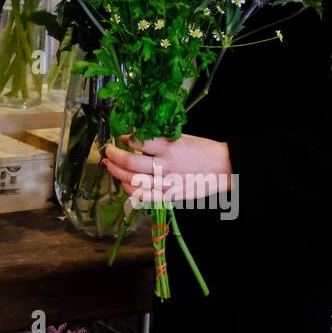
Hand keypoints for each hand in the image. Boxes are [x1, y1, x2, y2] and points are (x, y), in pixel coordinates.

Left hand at [103, 133, 231, 206]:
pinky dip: (130, 190)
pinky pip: (144, 196)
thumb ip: (158, 139)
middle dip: (114, 155)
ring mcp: (167, 183)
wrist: (223, 167)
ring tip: (110, 165)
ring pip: (133, 180)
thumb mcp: (180, 137)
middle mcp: (165, 165)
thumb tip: (135, 136)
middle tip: (108, 150)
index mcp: (169, 147)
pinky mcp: (170, 196)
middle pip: (130, 162)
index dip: (125, 138)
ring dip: (117, 172)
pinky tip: (124, 183)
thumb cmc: (202, 149)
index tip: (120, 136)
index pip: (139, 141)